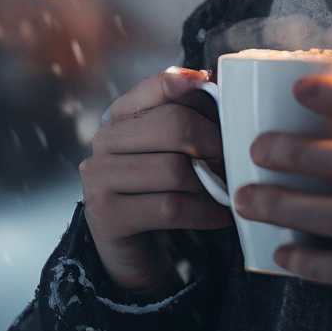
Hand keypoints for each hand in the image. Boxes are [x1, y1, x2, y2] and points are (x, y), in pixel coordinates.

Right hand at [80, 68, 234, 297]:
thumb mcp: (170, 150)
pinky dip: (204, 212)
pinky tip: (219, 215)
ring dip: (210, 184)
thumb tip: (209, 82)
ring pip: (174, 170)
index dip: (191, 88)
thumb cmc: (158, 191)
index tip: (215, 91)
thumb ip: (186, 116)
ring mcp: (99, 179)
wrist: (131, 248)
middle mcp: (103, 142)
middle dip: (213, 144)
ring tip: (225, 191)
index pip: (158, 86)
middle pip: (173, 125)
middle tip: (231, 161)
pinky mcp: (108, 216)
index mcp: (119, 116)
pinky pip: (171, 208)